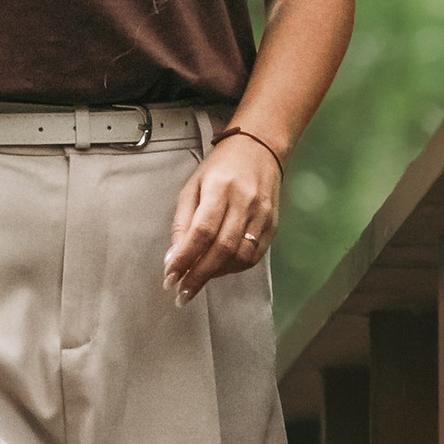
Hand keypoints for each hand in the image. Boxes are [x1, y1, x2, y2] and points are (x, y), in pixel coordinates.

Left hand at [163, 129, 281, 301]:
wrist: (259, 149)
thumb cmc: (220, 167)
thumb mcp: (193, 186)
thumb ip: (182, 222)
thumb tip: (173, 258)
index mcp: (220, 188)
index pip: (202, 231)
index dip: (185, 257)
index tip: (170, 277)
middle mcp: (244, 202)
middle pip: (221, 248)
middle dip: (199, 275)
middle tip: (181, 293)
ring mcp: (262, 215)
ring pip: (240, 256)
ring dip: (216, 275)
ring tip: (198, 281)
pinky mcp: (273, 225)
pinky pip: (254, 256)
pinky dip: (234, 269)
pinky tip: (219, 270)